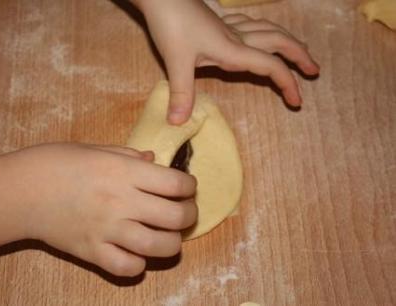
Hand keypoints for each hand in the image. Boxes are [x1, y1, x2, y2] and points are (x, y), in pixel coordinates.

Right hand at [0, 143, 196, 276]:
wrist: (22, 189)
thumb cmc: (59, 162)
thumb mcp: (97, 149)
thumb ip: (129, 156)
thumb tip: (154, 160)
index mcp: (124, 172)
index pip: (176, 183)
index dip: (190, 187)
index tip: (188, 188)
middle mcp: (121, 201)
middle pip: (175, 217)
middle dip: (189, 216)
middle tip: (185, 213)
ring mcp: (107, 229)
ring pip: (158, 246)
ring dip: (172, 244)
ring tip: (169, 237)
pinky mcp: (91, 251)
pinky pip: (126, 268)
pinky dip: (138, 265)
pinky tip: (138, 254)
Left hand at [135, 0, 319, 123]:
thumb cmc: (170, 24)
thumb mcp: (175, 62)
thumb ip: (182, 92)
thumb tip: (179, 123)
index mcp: (233, 49)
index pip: (270, 66)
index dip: (288, 83)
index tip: (297, 102)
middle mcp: (236, 36)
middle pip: (278, 42)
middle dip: (299, 56)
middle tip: (313, 70)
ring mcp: (228, 25)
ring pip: (268, 29)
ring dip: (287, 40)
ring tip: (299, 49)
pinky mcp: (218, 19)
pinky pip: (250, 23)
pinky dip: (263, 29)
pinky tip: (261, 31)